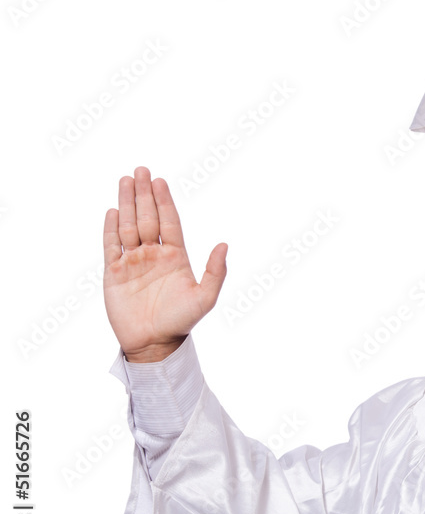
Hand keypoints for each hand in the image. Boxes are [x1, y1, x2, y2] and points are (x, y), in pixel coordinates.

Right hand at [103, 167, 227, 362]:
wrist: (154, 343)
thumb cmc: (181, 321)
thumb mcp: (205, 297)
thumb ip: (215, 271)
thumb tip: (224, 245)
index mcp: (176, 256)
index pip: (169, 222)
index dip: (164, 201)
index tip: (160, 181)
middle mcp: (154, 254)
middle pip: (147, 217)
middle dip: (144, 194)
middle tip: (141, 170)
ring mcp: (134, 262)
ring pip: (129, 226)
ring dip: (127, 203)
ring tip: (125, 180)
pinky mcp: (115, 273)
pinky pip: (111, 246)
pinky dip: (111, 228)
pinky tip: (113, 211)